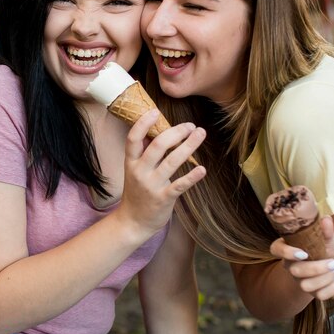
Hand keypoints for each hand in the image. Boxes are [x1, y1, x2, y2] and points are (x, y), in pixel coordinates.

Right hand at [117, 109, 205, 236]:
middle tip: (190, 125)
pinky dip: (192, 177)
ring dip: (188, 146)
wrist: (133, 222)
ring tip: (200, 134)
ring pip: (172, 162)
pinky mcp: (164, 199)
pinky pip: (179, 185)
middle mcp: (140, 172)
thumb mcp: (133, 170)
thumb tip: (154, 129)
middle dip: (176, 132)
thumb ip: (143, 152)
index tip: (156, 111)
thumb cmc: (137, 192)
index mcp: (131, 162)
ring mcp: (152, 186)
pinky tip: (202, 169)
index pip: (133, 139)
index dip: (143, 124)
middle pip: (158, 146)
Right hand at [270, 216, 333, 300]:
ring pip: (306, 286)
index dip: (287, 253)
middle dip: (317, 268)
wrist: (325, 262)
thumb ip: (326, 230)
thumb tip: (326, 219)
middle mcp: (290, 265)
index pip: (276, 249)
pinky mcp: (311, 292)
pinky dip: (332, 288)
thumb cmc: (321, 246)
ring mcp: (298, 280)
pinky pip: (319, 296)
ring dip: (325, 278)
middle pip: (296, 271)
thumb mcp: (325, 236)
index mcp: (287, 248)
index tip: (304, 253)